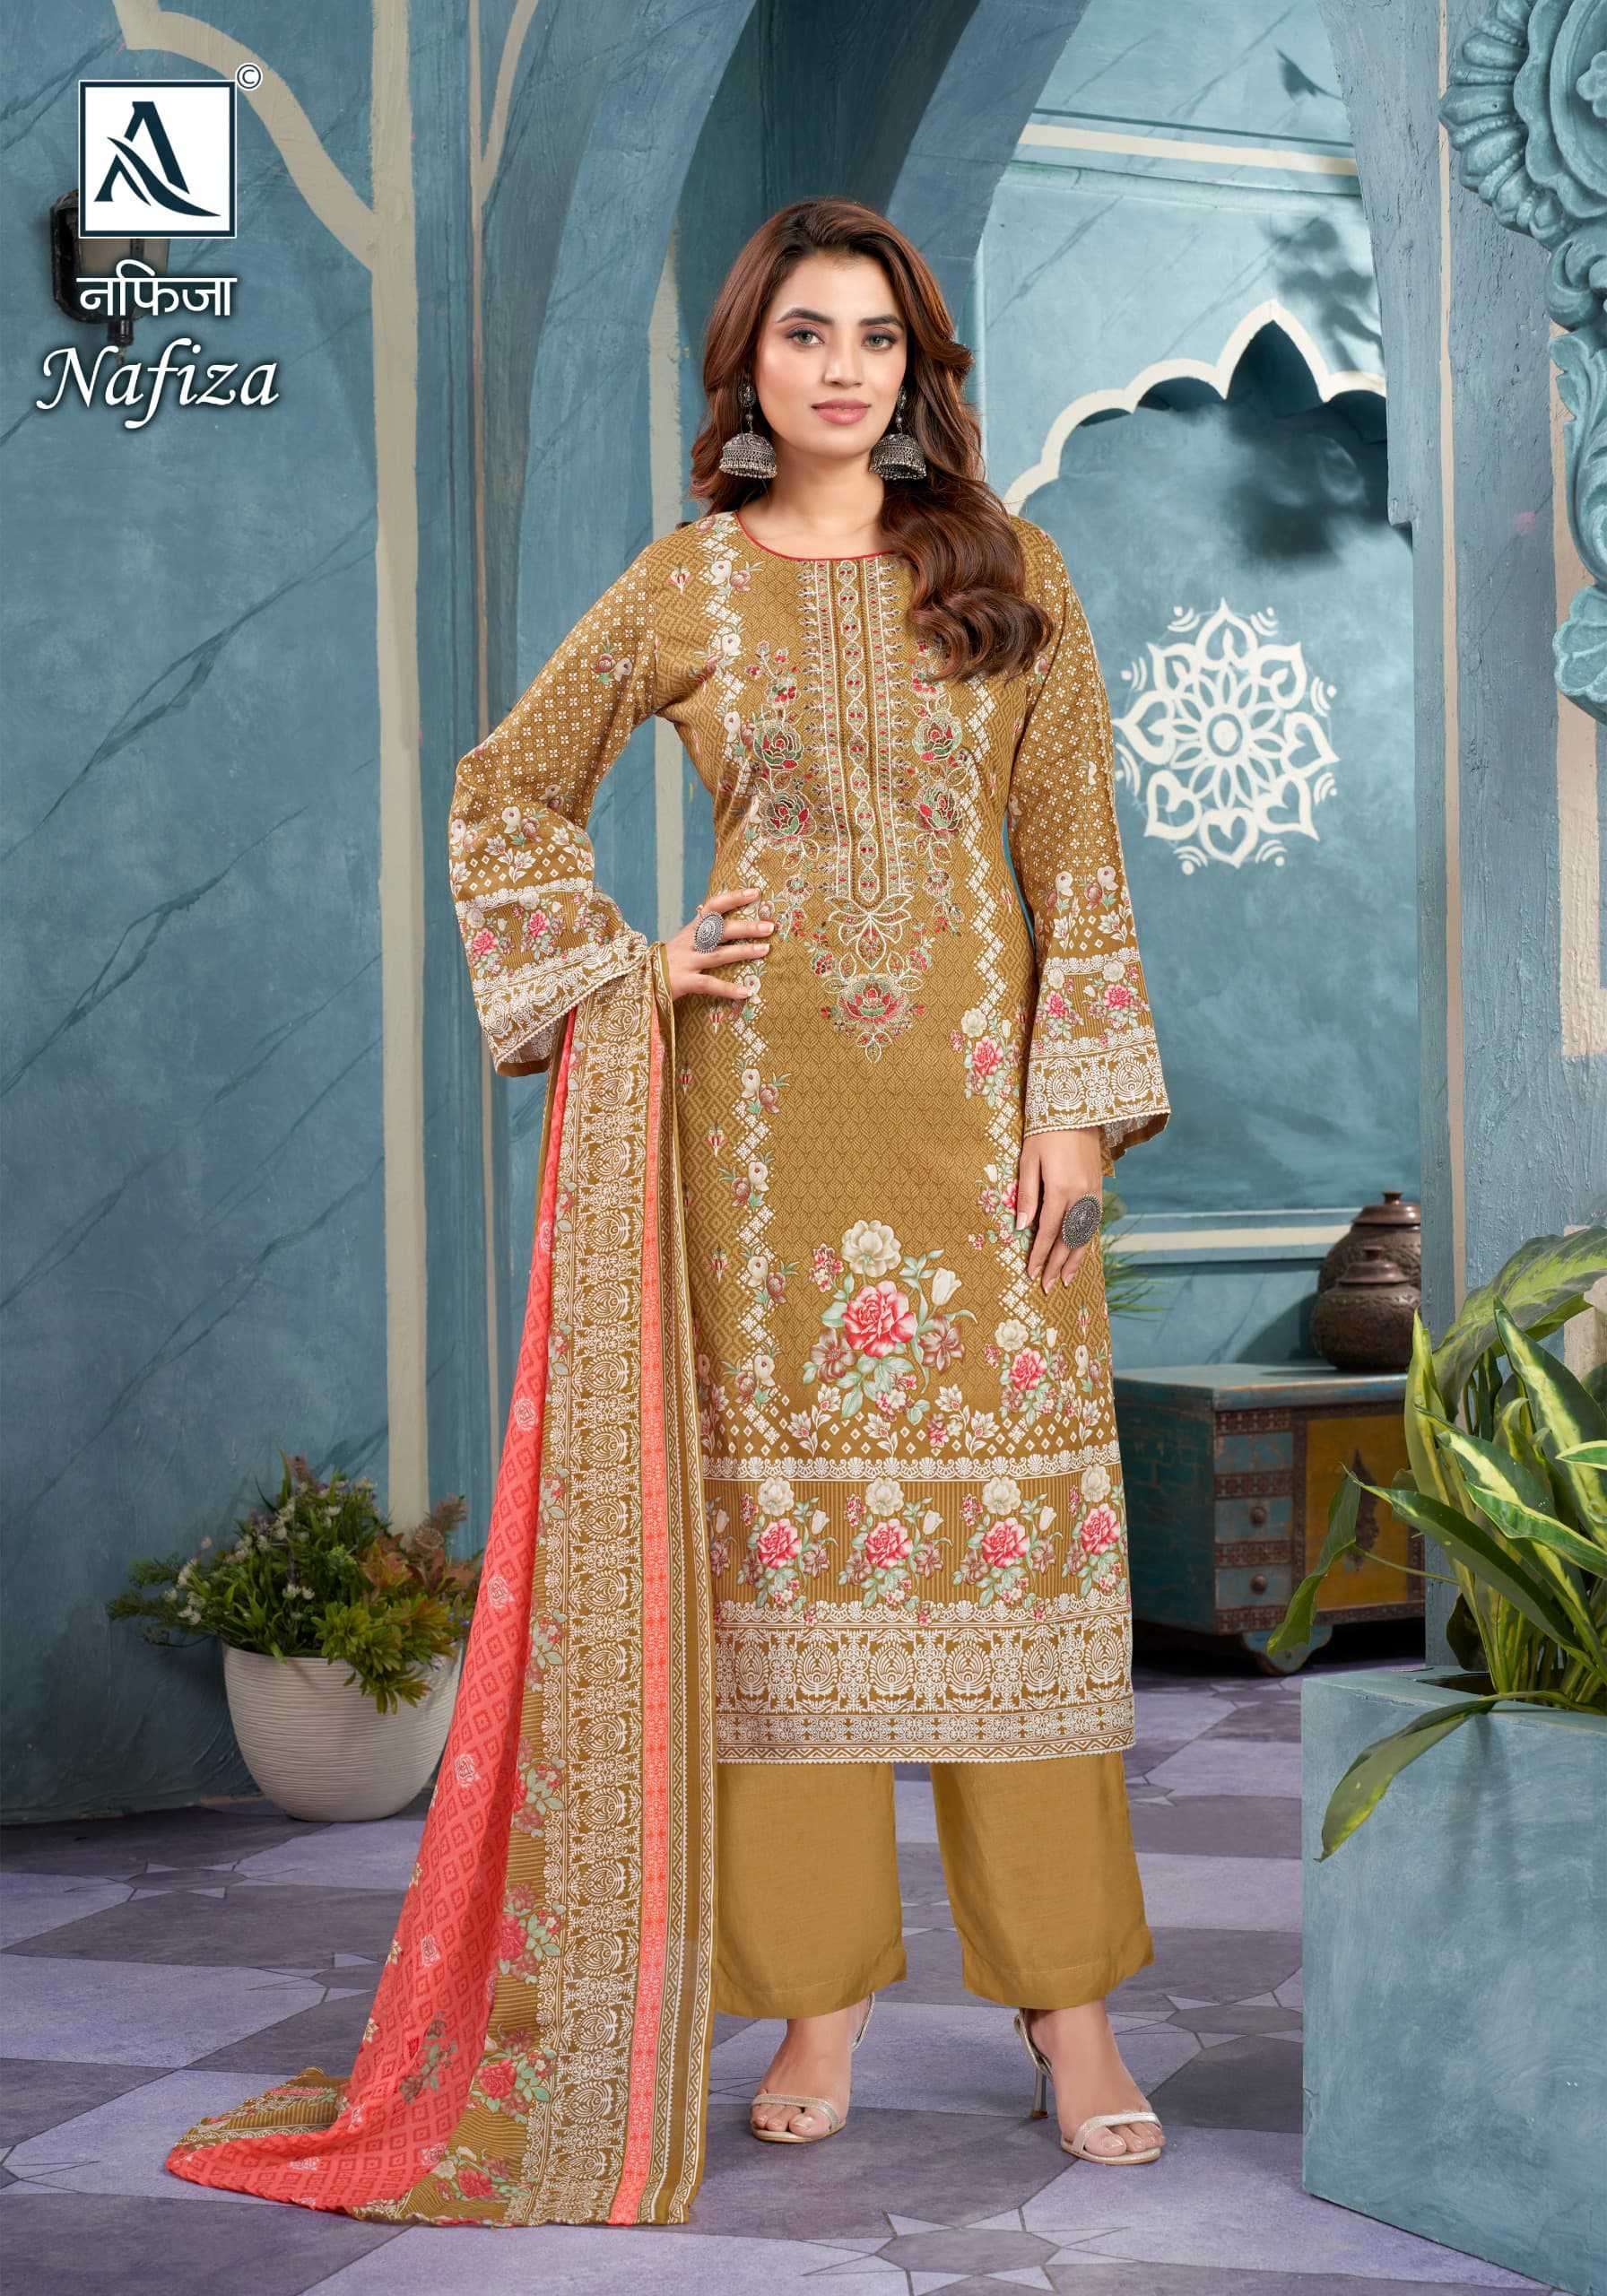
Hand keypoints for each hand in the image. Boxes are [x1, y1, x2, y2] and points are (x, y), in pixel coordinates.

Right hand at [662, 886, 773, 1003]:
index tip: (755, 893)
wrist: (639, 981)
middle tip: (769, 926)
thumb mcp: (683, 943)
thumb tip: (725, 922)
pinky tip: (746, 992)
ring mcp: (686, 962)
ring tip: (765, 950)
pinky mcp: (684, 982)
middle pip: (720, 930)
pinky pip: (709, 984)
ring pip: (718, 955)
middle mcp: (689, 942)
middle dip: (746, 927)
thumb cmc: (667, 962)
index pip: (713, 907)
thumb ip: (702, 933)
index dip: (734, 898)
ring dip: (743, 951)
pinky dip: (728, 988)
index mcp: (691, 930)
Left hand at [1015, 1126, 1103, 1294]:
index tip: (1031, 1273)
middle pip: (1069, 1239)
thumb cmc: (1045, 1131)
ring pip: (1085, 1234)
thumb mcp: (1028, 1160)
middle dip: (1057, 1265)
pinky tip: (1081, 1251)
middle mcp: (1081, 1196)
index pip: (1048, 1232)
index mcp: (1060, 1190)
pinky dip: (1087, 1240)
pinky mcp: (1099, 1187)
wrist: (1078, 1107)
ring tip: (1066, 1278)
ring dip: (1076, 1258)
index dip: (1040, 1255)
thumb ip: (1026, 1195)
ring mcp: (1093, 1192)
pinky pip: (1093, 1221)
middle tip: (1047, 1286)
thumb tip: (1021, 1227)